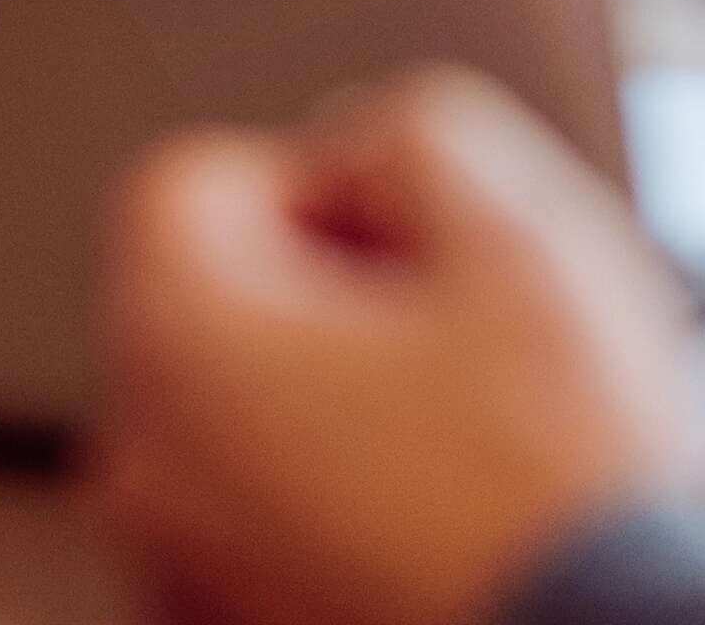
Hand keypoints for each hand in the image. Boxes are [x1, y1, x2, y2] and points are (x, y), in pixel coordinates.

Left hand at [90, 69, 703, 624]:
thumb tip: (359, 150)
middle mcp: (141, 465)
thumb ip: (414, 133)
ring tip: (458, 443)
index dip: (317, 184)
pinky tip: (433, 521)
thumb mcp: (523, 236)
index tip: (412, 243)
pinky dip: (321, 507)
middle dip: (321, 296)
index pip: (190, 186)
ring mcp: (175, 572)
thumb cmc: (562, 484)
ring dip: (325, 406)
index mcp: (183, 341)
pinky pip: (249, 529)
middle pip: (205, 305)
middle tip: (455, 340)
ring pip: (233, 422)